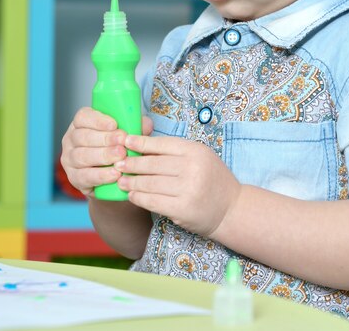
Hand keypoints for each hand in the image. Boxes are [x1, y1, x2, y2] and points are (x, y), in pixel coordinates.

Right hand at [60, 107, 152, 197]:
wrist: (111, 180)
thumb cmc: (118, 147)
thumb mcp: (126, 134)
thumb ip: (136, 126)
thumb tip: (146, 123)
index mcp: (81, 123)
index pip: (83, 117)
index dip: (97, 120)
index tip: (114, 124)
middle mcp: (71, 139)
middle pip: (83, 137)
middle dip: (104, 139)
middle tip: (122, 142)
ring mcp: (70, 159)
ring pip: (82, 156)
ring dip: (103, 156)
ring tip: (121, 156)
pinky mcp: (74, 178)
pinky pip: (85, 176)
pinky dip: (101, 175)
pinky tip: (115, 173)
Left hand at [114, 135, 240, 238]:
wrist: (232, 208)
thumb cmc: (212, 179)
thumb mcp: (200, 156)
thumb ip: (176, 151)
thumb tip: (143, 146)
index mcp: (195, 150)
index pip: (161, 144)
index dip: (140, 143)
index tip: (125, 141)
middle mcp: (191, 168)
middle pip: (152, 164)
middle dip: (131, 163)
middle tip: (116, 163)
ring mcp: (187, 189)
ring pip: (150, 183)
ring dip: (132, 182)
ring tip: (121, 180)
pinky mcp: (182, 209)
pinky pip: (153, 201)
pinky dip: (139, 197)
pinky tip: (132, 195)